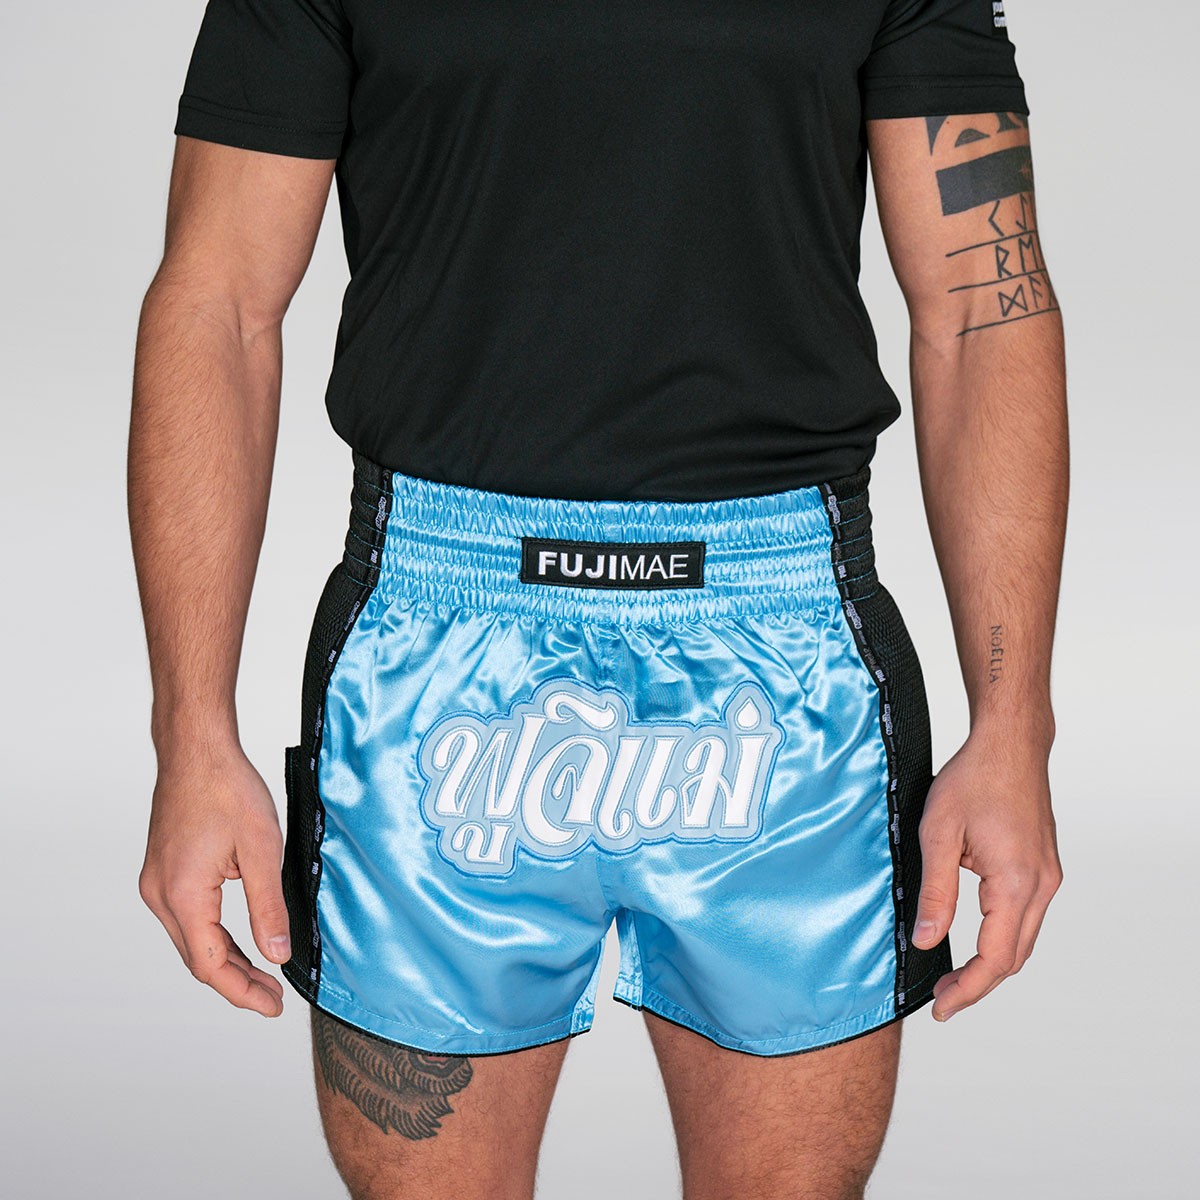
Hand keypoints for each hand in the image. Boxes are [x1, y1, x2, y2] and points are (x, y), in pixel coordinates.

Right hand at [139, 742, 289, 1016]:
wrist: (197, 751)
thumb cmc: (227, 788)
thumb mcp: (262, 849)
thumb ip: (269, 907)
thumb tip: (278, 953)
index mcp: (182, 894)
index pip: (211, 965)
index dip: (242, 992)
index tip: (273, 1005)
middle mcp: (160, 895)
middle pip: (198, 959)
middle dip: (237, 983)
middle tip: (274, 998)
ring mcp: (158, 884)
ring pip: (192, 941)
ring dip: (226, 961)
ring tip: (262, 978)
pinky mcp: (164, 873)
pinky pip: (189, 919)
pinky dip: (215, 937)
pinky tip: (240, 945)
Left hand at [911, 728, 1062, 1021]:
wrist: (1009, 745)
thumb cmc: (973, 779)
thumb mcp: (937, 833)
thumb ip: (934, 892)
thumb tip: (925, 941)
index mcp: (1016, 883)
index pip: (995, 959)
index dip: (967, 990)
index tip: (941, 1009)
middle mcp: (1041, 886)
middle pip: (1014, 958)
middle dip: (978, 984)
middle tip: (941, 997)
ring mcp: (1047, 877)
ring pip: (1023, 940)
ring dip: (991, 962)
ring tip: (953, 975)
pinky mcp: (1043, 867)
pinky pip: (1025, 917)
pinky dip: (1002, 937)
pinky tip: (974, 938)